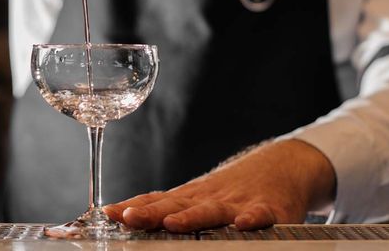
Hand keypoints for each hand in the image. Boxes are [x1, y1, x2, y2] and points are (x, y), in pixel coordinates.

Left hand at [104, 139, 335, 232]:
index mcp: (193, 197)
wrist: (280, 165)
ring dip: (191, 217)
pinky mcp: (269, 209)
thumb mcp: (200, 196)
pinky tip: (241, 224)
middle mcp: (210, 198)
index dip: (133, 208)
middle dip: (151, 213)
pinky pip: (260, 215)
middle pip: (177, 205)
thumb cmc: (233, 188)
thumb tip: (128, 215)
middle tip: (127, 219)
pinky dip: (252, 218)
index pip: (157, 202)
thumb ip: (169, 207)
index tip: (107, 214)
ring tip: (171, 224)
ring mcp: (238, 202)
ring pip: (212, 211)